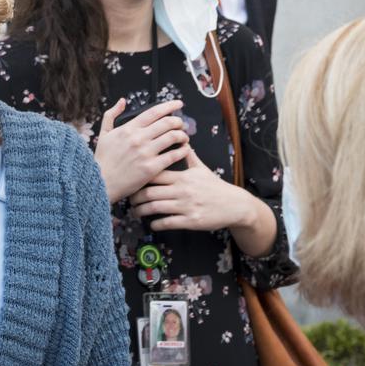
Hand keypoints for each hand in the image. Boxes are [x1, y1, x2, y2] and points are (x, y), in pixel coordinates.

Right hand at [94, 99, 189, 202]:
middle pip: (167, 123)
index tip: (178, 104)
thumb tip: (122, 101)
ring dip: (183, 135)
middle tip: (181, 125)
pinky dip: (183, 151)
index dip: (169, 106)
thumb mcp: (103, 134)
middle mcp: (138, 138)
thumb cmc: (102, 160)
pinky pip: (173, 155)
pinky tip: (184, 150)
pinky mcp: (151, 168)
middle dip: (179, 122)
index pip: (154, 112)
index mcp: (128, 129)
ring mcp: (145, 153)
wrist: (100, 183)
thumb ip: (111, 115)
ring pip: (173, 137)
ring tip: (184, 138)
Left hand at [129, 145, 253, 232]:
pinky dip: (156, 224)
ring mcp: (186, 206)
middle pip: (149, 192)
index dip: (139, 178)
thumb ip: (188, 157)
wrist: (235, 205)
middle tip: (129, 199)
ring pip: (155, 208)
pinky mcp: (190, 221)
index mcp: (182, 176)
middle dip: (135, 197)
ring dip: (141, 211)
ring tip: (135, 212)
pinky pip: (167, 222)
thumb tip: (181, 141)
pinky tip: (152, 223)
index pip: (154, 174)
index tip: (131, 181)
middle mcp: (182, 190)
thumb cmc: (215, 187)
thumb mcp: (202, 169)